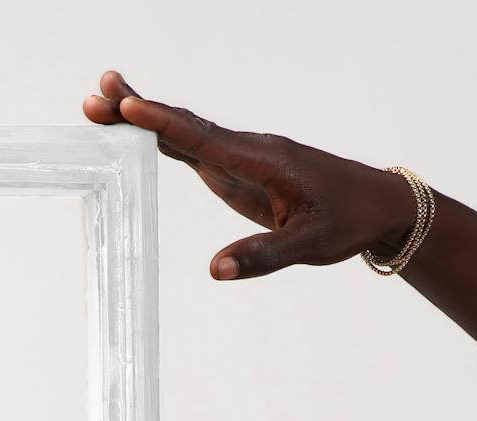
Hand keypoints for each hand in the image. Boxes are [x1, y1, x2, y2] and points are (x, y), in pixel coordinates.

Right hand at [81, 71, 418, 280]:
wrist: (378, 206)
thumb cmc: (349, 220)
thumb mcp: (312, 245)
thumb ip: (263, 256)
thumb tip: (216, 270)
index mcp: (263, 160)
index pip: (204, 139)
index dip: (164, 123)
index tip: (129, 107)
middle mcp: (248, 149)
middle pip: (185, 124)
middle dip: (141, 109)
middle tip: (98, 95)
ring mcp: (242, 156)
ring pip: (186, 131)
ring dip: (145, 117)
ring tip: (103, 102)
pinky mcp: (239, 169)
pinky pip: (194, 147)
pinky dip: (163, 136)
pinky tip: (138, 130)